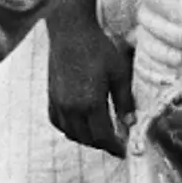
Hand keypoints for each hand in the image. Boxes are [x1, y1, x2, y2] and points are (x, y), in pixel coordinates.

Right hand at [46, 19, 137, 156]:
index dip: (114, 147)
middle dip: (102, 144)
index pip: (103, 137)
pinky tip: (78, 124)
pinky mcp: (51, 94)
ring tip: (99, 134)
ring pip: (71, 133)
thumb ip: (124, 101)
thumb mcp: (119, 73)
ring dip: (85, 138)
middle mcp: (71, 107)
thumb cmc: (98, 48)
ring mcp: (58, 102)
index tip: (124, 151)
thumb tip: (130, 123)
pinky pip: (57, 121)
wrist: (71, 30)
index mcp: (90, 103)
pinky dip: (68, 128)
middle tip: (115, 143)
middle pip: (86, 139)